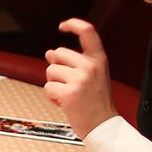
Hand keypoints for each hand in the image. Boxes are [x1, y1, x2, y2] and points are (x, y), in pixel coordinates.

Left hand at [44, 18, 116, 138]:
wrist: (103, 126)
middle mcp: (90, 66)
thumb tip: (49, 53)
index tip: (63, 26)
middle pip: (58, 53)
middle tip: (69, 84)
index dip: (73, 24)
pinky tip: (65, 103)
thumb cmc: (95, 102)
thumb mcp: (90, 77)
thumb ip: (72, 63)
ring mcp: (80, 79)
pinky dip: (52, 97)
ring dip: (54, 84)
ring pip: (50, 71)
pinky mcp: (69, 93)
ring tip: (69, 95)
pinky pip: (48, 88)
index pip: (88, 32)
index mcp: (98, 60)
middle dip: (56, 68)